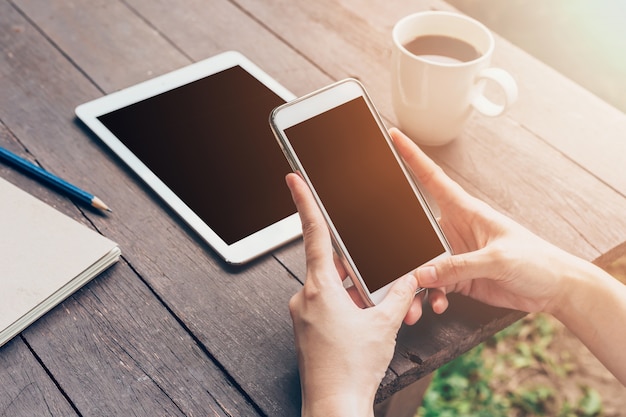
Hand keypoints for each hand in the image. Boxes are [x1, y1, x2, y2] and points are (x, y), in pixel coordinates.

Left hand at [286, 172, 418, 416]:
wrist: (335, 407)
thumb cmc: (352, 368)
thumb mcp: (384, 325)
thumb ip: (400, 294)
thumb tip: (410, 277)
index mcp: (320, 288)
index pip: (314, 235)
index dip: (305, 203)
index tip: (294, 181)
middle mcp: (306, 298)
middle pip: (328, 263)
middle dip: (352, 261)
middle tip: (372, 260)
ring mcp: (304, 315)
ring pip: (330, 286)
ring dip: (353, 288)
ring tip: (376, 301)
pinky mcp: (308, 329)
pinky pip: (327, 305)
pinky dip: (347, 304)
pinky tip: (366, 315)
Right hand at [390, 128, 578, 316]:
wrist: (554, 287)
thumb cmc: (536, 260)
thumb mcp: (496, 260)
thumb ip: (458, 267)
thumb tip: (422, 274)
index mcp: (466, 211)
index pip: (432, 178)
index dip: (412, 156)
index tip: (394, 137)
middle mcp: (455, 230)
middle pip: (415, 232)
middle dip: (400, 249)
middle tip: (391, 266)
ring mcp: (455, 255)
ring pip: (421, 264)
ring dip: (414, 283)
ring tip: (414, 300)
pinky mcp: (459, 277)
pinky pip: (433, 285)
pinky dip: (430, 296)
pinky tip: (436, 304)